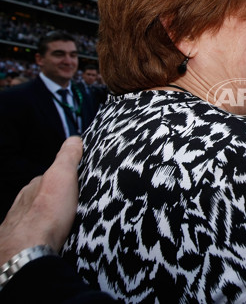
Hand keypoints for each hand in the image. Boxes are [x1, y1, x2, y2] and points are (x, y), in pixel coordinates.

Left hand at [0, 136, 81, 263]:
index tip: (78, 182)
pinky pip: (37, 238)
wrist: (28, 252)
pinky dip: (46, 237)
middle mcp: (22, 206)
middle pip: (43, 200)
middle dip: (57, 201)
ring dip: (52, 221)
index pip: (48, 178)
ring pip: (39, 219)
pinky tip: (56, 240)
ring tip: (70, 224)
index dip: (64, 178)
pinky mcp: (23, 247)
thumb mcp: (62, 176)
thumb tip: (75, 139)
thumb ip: (67, 157)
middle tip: (77, 204)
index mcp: (32, 188)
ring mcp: (20, 227)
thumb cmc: (46, 214)